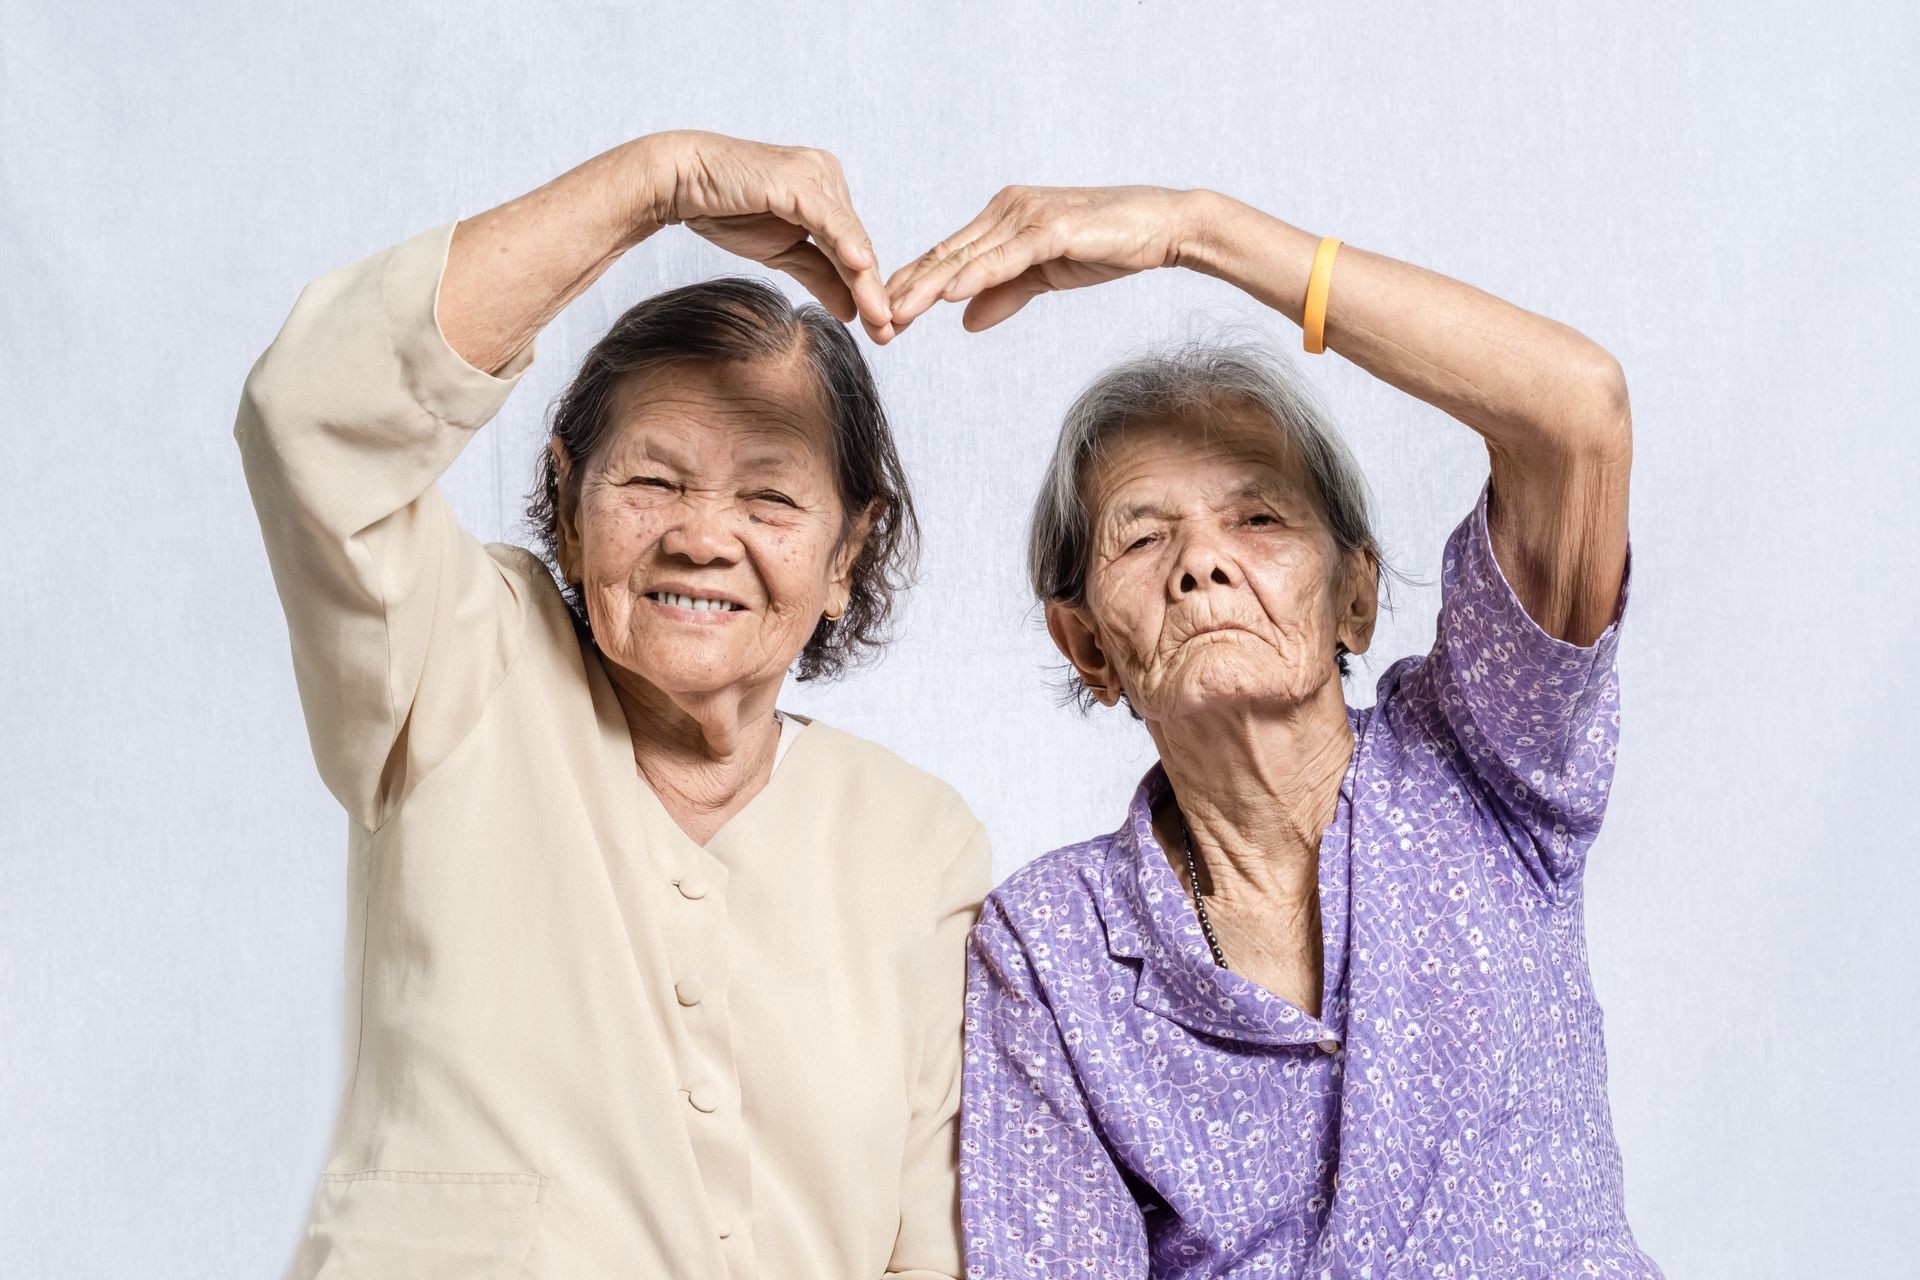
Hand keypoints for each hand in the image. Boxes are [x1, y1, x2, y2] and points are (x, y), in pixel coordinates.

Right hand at [637, 131, 894, 341]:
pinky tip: (861, 269)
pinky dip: (846, 244)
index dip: (868, 290)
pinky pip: (828, 219)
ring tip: (879, 318)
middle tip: (886, 334)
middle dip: (872, 292)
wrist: (681, 183)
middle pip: (857, 245)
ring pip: (849, 237)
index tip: (881, 329)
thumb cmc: (726, 211)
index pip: (855, 248)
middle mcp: (827, 177)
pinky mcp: (797, 179)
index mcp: (827, 192)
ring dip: (865, 281)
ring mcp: (815, 175)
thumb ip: (819, 276)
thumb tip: (850, 311)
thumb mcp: (782, 253)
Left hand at [885, 185, 1200, 332]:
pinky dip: (975, 275)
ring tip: (897, 312)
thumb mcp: (1046, 276)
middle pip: (947, 255)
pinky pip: (1005, 257)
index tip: (882, 311)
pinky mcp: (1051, 228)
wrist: (1161, 227)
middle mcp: (1007, 209)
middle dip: (908, 289)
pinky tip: (948, 295)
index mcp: (1002, 218)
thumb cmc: (1107, 246)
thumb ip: (1005, 293)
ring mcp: (1028, 215)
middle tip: (872, 317)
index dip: (914, 284)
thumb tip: (965, 321)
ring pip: (967, 257)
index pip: (948, 256)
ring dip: (929, 288)